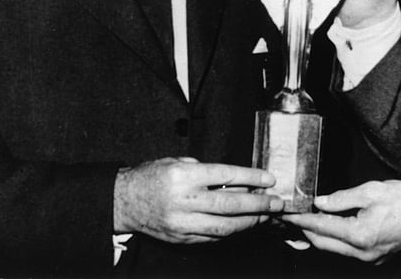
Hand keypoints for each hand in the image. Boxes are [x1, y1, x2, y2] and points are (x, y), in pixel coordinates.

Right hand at [113, 157, 282, 243]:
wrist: (124, 201)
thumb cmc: (152, 176)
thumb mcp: (178, 161)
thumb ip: (205, 171)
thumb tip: (238, 182)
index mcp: (184, 175)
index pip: (225, 175)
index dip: (251, 178)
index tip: (269, 179)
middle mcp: (184, 200)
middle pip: (229, 204)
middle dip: (258, 204)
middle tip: (276, 202)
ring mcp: (182, 222)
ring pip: (224, 226)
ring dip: (249, 222)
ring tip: (266, 215)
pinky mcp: (181, 237)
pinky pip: (212, 237)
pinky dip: (231, 231)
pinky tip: (244, 225)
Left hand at [282, 180, 400, 262]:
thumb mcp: (370, 191)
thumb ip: (341, 198)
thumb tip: (320, 202)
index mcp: (360, 235)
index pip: (321, 228)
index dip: (302, 219)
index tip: (289, 213)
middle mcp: (363, 252)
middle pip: (323, 244)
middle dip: (306, 230)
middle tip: (293, 217)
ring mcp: (370, 257)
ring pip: (334, 249)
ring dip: (320, 236)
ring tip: (307, 220)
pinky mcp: (376, 256)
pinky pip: (348, 251)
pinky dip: (335, 240)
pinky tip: (330, 227)